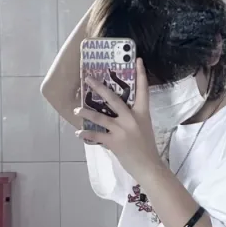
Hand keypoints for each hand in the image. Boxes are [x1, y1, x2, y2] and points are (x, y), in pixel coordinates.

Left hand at [74, 59, 161, 182]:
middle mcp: (131, 119)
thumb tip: (118, 114)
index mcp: (142, 114)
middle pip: (113, 99)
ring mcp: (122, 130)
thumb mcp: (144, 128)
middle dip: (99, 88)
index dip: (141, 74)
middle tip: (88, 79)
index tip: (138, 60)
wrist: (149, 166)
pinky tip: (78, 132)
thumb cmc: (147, 148)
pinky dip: (86, 134)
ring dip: (87, 112)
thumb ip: (132, 119)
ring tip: (76, 108)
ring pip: (100, 117)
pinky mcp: (114, 142)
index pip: (143, 90)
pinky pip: (96, 135)